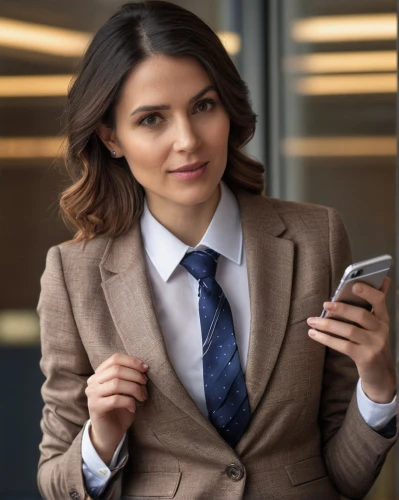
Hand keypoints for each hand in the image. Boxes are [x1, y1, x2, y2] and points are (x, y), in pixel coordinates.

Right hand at [85, 353, 148, 464]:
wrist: (109, 434)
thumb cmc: (120, 409)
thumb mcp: (125, 389)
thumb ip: (129, 377)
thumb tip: (143, 367)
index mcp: (100, 373)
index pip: (115, 358)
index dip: (132, 361)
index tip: (145, 368)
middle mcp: (93, 381)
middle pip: (117, 369)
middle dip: (135, 375)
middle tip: (145, 384)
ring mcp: (92, 394)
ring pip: (116, 383)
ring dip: (134, 389)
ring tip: (142, 397)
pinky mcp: (95, 407)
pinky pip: (115, 399)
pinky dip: (129, 402)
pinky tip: (134, 407)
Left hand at [307, 277, 395, 403]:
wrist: (380, 374)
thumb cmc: (372, 342)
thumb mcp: (376, 324)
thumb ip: (375, 304)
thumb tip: (383, 279)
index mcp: (383, 318)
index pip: (379, 300)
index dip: (367, 292)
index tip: (354, 284)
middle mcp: (381, 330)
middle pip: (361, 315)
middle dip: (342, 308)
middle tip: (325, 304)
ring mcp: (374, 344)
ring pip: (349, 331)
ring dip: (327, 325)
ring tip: (311, 321)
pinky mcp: (365, 357)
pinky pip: (342, 345)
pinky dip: (326, 339)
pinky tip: (313, 334)